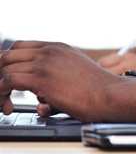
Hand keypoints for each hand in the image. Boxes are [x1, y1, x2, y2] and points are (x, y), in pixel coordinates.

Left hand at [0, 41, 135, 121]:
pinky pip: (7, 81)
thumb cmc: (95, 88)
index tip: (8, 80)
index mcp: (58, 47)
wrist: (107, 93)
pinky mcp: (41, 78)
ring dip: (0, 88)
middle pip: (8, 54)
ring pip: (4, 68)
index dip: (10, 62)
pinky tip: (9, 106)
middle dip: (0, 73)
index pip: (20, 46)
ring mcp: (44, 63)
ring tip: (5, 104)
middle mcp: (49, 51)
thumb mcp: (74, 73)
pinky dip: (1, 94)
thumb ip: (55, 81)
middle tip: (4, 92)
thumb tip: (41, 103)